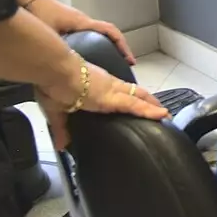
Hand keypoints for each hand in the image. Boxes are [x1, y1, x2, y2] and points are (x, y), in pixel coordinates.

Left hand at [27, 0, 134, 64]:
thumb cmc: (38, 12)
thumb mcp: (51, 34)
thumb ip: (61, 50)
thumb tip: (69, 67)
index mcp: (82, 23)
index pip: (110, 32)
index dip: (122, 46)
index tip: (129, 60)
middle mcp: (81, 20)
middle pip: (106, 34)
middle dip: (116, 48)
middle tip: (120, 64)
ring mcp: (73, 20)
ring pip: (94, 34)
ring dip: (103, 46)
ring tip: (105, 62)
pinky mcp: (65, 21)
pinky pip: (84, 34)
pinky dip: (90, 43)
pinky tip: (83, 55)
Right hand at [38, 60, 167, 149]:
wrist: (52, 71)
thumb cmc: (52, 83)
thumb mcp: (56, 110)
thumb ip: (61, 128)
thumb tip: (61, 145)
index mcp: (98, 88)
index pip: (121, 93)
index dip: (132, 99)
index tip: (141, 105)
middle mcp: (109, 86)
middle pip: (135, 94)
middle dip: (148, 102)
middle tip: (160, 111)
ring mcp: (112, 90)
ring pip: (139, 98)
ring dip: (153, 106)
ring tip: (165, 115)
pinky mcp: (112, 97)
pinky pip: (135, 104)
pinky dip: (149, 110)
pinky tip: (161, 114)